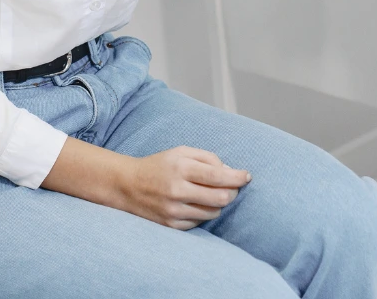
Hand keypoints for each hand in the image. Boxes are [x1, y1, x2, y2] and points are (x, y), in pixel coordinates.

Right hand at [41, 138, 250, 229]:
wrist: (128, 186)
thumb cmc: (160, 165)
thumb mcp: (182, 152)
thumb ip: (207, 158)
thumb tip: (230, 170)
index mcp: (181, 168)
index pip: (218, 176)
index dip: (237, 177)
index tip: (247, 176)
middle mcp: (177, 190)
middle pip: (219, 197)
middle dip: (232, 192)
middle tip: (233, 187)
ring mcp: (174, 210)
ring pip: (212, 212)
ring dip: (218, 203)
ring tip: (213, 193)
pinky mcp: (171, 224)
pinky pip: (199, 222)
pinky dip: (204, 213)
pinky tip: (197, 203)